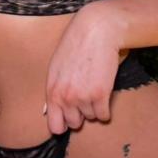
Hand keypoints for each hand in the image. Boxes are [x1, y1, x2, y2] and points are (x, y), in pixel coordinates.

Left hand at [44, 2, 124, 134]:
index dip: (63, 124)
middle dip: (80, 114)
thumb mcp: (56, 68)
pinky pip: (104, 116)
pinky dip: (106, 109)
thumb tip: (51, 111)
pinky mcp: (101, 94)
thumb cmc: (75, 46)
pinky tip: (104, 94)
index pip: (55, 126)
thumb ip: (55, 90)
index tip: (69, 119)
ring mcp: (83, 97)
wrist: (96, 31)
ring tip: (94, 86)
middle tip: (85, 98)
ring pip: (91, 117)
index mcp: (52, 92)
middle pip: (74, 123)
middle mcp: (66, 98)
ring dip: (94, 107)